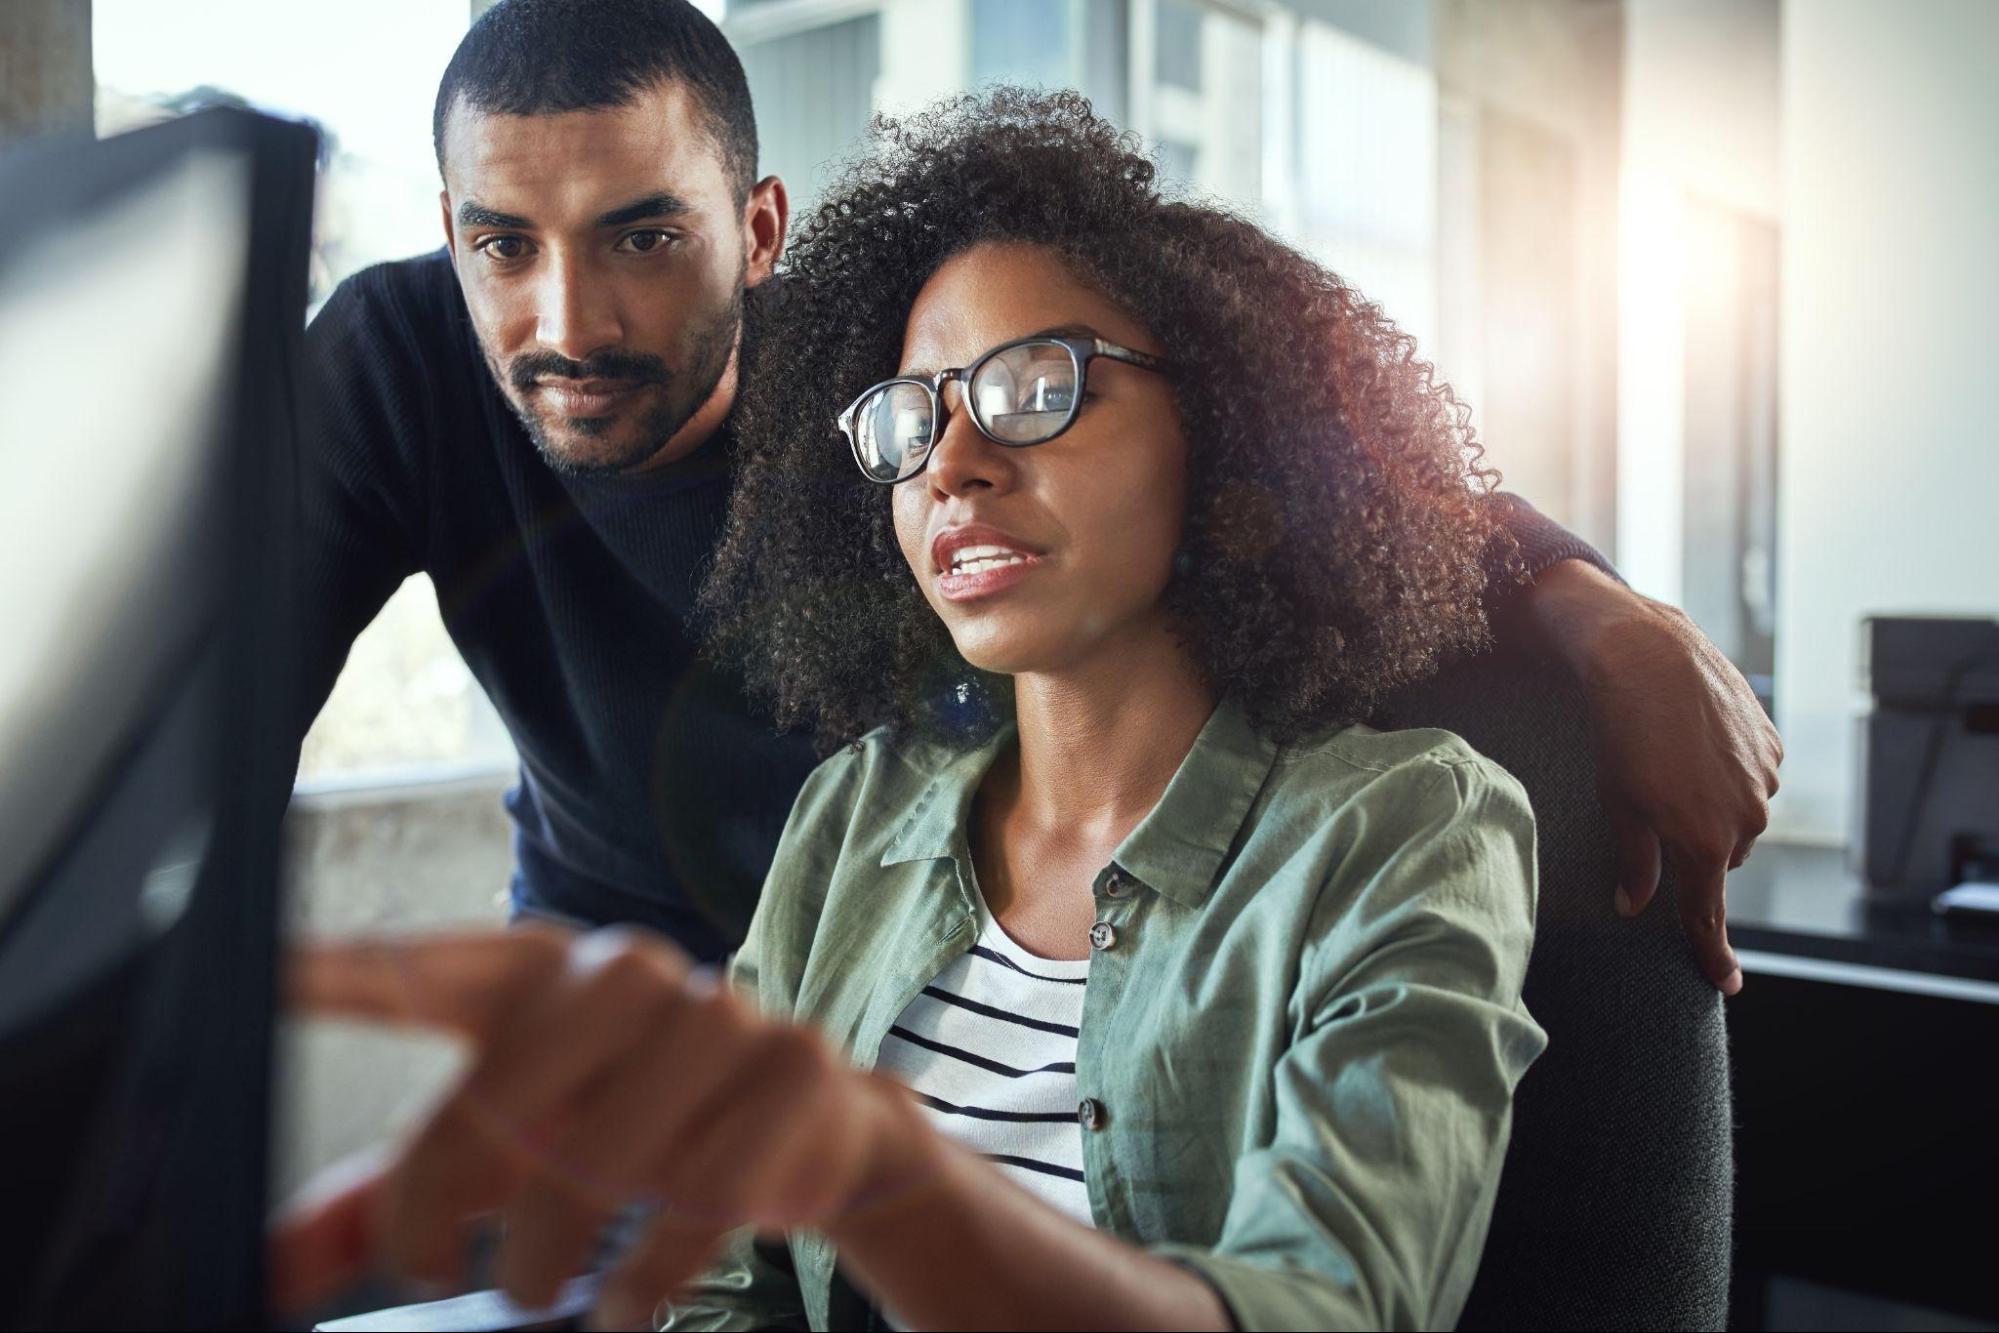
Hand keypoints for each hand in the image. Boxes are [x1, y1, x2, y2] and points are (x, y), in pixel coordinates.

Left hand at [269, 926, 931, 1327]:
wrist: (810, 1127)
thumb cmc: (627, 1129)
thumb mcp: (509, 1152)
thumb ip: (390, 1201)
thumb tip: (270, 1267)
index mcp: (534, 972)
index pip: (423, 967)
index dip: (341, 970)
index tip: (261, 969)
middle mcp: (622, 972)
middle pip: (494, 1098)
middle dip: (448, 1204)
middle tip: (437, 1266)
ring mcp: (715, 1014)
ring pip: (596, 1162)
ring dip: (548, 1256)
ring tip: (539, 1289)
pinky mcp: (790, 1072)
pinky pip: (697, 1199)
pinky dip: (644, 1276)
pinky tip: (624, 1300)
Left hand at [1523, 562, 1783, 994]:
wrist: (1648, 658)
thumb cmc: (1620, 734)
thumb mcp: (1617, 803)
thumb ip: (1634, 861)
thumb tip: (1634, 905)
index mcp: (1701, 842)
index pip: (1707, 915)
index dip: (1713, 954)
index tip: (1724, 984)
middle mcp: (1744, 820)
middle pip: (1720, 858)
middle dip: (1694, 846)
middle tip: (1657, 807)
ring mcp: (1764, 782)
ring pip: (1739, 818)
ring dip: (1713, 806)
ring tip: (1672, 763)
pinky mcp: (1773, 747)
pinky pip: (1754, 779)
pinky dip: (1729, 772)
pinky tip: (1697, 742)